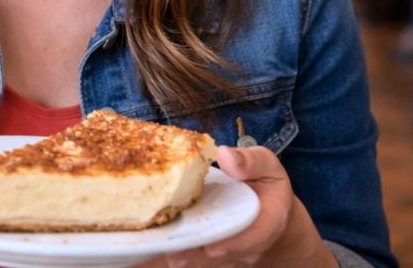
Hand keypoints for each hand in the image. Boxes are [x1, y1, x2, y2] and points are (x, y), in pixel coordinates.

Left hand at [136, 146, 334, 266]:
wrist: (269, 209)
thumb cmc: (265, 183)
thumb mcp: (267, 166)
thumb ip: (250, 161)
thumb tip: (225, 155)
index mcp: (265, 222)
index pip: (251, 238)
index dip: (231, 244)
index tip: (212, 247)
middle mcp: (246, 245)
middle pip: (219, 255)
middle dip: (194, 255)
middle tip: (170, 255)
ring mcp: (227, 254)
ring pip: (201, 261)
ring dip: (176, 258)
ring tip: (149, 256)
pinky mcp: (208, 255)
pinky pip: (189, 257)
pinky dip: (166, 255)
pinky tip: (143, 254)